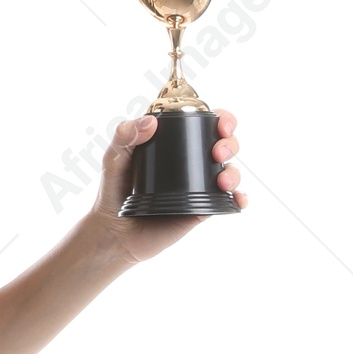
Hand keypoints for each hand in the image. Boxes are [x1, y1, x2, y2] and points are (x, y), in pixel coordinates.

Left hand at [89, 109, 243, 260]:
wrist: (114, 234)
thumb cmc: (113, 193)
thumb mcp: (113, 160)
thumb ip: (124, 137)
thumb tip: (150, 122)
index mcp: (174, 143)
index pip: (205, 123)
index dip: (222, 119)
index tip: (220, 125)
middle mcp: (191, 162)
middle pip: (225, 145)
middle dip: (231, 144)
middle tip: (218, 153)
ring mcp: (198, 186)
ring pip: (230, 172)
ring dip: (234, 172)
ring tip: (222, 182)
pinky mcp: (201, 210)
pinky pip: (227, 203)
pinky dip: (239, 199)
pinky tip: (238, 200)